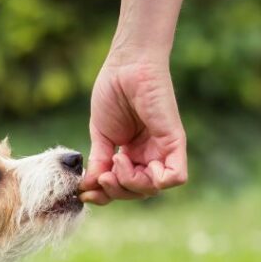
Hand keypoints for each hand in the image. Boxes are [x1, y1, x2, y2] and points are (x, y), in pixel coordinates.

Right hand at [81, 53, 187, 204]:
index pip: (123, 188)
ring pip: (153, 189)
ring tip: (116, 159)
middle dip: (116, 191)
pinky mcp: (174, 141)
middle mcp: (149, 155)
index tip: (85, 191)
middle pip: (137, 192)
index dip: (104, 195)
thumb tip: (88, 189)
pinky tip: (132, 162)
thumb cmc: (113, 92)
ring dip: (130, 183)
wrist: (125, 65)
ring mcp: (162, 150)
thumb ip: (99, 163)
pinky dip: (155, 181)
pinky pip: (176, 177)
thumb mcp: (100, 135)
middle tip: (103, 175)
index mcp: (133, 155)